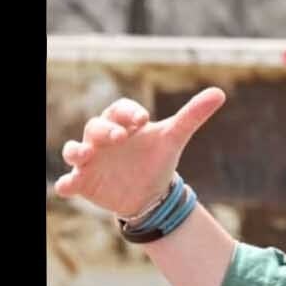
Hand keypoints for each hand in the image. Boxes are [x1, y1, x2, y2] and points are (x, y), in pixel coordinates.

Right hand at [53, 88, 225, 216]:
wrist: (149, 193)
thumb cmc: (157, 158)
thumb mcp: (175, 137)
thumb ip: (193, 114)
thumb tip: (219, 93)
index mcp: (121, 122)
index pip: (119, 110)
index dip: (128, 112)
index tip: (143, 119)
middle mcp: (101, 138)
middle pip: (95, 127)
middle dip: (105, 130)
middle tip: (120, 136)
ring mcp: (90, 160)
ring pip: (74, 150)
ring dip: (76, 151)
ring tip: (84, 155)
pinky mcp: (83, 182)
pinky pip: (68, 182)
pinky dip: (65, 184)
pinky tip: (66, 187)